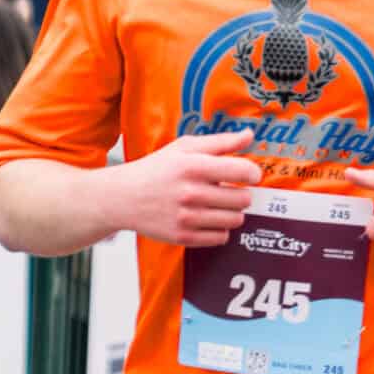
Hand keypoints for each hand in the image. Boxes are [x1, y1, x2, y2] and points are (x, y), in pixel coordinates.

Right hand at [103, 129, 260, 246]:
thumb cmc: (156, 170)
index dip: (253, 173)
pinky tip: (207, 219)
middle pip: (243, 199)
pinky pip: (221, 237)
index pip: (243, 171)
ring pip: (235, 220)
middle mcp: (189, 193)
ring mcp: (185, 217)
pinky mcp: (182, 237)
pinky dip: (219, 229)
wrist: (120, 198)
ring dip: (231, 212)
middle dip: (240, 194)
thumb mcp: (184, 148)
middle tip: (227, 191)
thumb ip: (220, 142)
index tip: (249, 175)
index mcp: (192, 166)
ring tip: (216, 204)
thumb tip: (249, 135)